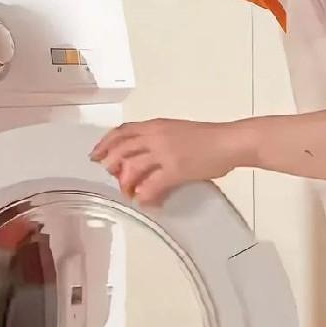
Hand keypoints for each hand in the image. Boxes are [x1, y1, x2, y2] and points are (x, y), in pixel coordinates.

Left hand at [90, 119, 253, 205]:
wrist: (229, 141)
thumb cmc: (208, 137)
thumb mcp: (177, 131)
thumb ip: (159, 140)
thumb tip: (144, 156)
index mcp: (156, 125)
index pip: (123, 131)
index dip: (105, 143)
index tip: (95, 155)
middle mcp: (156, 135)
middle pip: (121, 149)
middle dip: (111, 165)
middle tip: (111, 178)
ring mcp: (165, 152)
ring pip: (132, 168)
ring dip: (126, 183)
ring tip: (130, 192)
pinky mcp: (176, 169)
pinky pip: (151, 184)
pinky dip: (144, 195)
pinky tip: (145, 201)